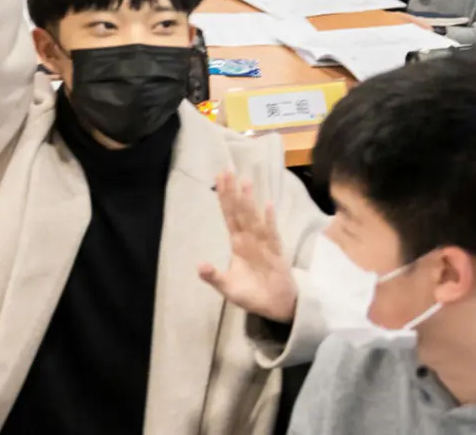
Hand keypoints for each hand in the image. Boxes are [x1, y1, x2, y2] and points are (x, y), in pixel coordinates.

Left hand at [197, 172, 297, 324]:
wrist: (276, 307)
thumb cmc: (251, 293)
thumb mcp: (227, 287)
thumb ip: (213, 276)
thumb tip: (199, 265)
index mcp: (237, 243)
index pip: (229, 215)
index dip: (223, 197)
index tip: (219, 178)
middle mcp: (249, 239)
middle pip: (240, 210)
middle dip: (233, 190)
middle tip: (228, 168)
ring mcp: (263, 244)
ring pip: (254, 217)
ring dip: (249, 200)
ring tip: (245, 181)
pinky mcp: (276, 253)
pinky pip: (272, 233)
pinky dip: (270, 219)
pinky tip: (268, 204)